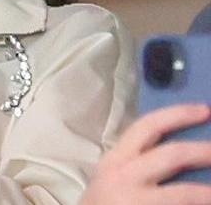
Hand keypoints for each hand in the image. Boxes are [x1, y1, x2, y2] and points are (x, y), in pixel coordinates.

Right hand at [81, 103, 210, 204]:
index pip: (147, 127)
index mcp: (117, 160)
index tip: (205, 110)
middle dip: (204, 151)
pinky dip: (196, 204)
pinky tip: (206, 202)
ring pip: (182, 193)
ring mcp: (136, 202)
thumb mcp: (113, 177)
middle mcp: (124, 177)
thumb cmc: (105, 204)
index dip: (178, 115)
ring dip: (207, 192)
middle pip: (171, 155)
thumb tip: (184, 150)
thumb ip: (138, 162)